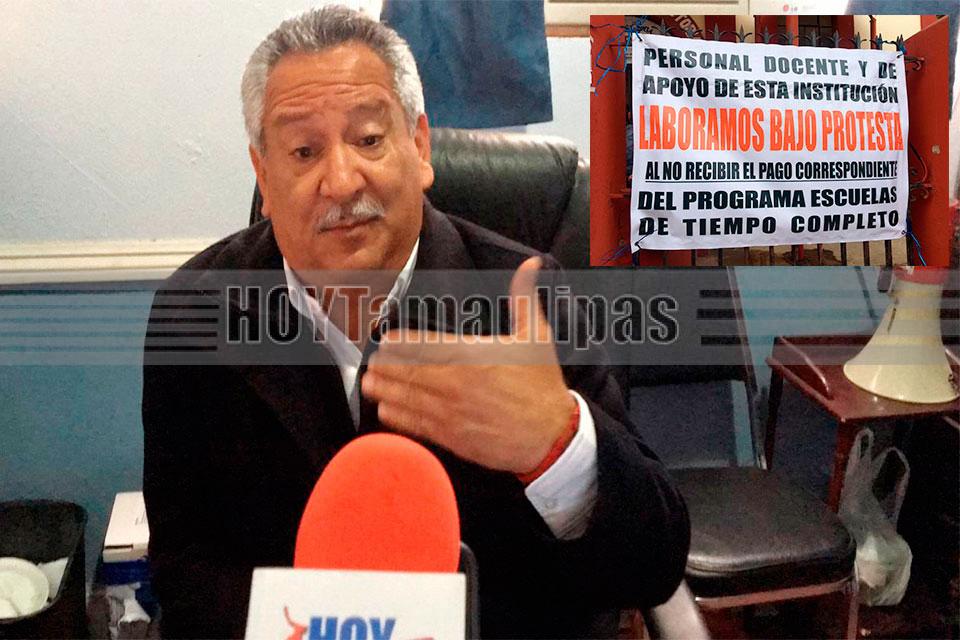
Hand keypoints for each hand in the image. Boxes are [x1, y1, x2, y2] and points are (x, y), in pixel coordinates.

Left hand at [362, 256, 576, 472]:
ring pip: (405, 398)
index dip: (397, 342)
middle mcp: (455, 381)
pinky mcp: (451, 437)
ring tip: (369, 383)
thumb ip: (524, 297)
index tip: (384, 340)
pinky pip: (415, 425)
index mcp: (470, 353)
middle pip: (406, 370)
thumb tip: (531, 263)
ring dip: (383, 390)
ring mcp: (450, 411)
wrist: (552, 435)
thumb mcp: (537, 335)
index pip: (420, 344)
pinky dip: (396, 417)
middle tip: (371, 362)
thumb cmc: (542, 384)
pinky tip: (385, 411)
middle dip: (384, 366)